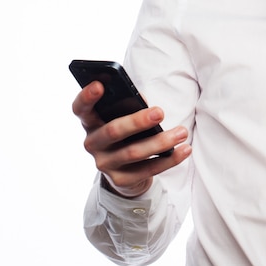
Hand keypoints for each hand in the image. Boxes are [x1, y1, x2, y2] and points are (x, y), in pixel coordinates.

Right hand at [72, 81, 191, 197]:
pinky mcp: (120, 180)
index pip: (81, 109)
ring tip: (182, 132)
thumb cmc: (127, 132)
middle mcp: (93, 143)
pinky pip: (147, 170)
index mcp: (91, 122)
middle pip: (113, 131)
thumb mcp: (123, 116)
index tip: (99, 84)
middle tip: (160, 112)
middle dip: (137, 121)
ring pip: (133, 152)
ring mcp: (104, 164)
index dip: (87, 97)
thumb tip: (144, 103)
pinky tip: (185, 150)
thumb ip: (129, 106)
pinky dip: (169, 160)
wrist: (126, 169)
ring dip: (161, 141)